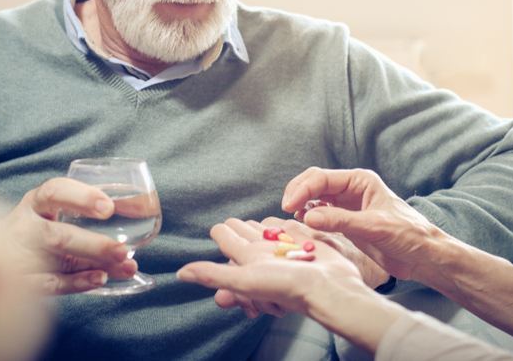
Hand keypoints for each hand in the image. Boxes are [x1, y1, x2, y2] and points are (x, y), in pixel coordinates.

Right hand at [0, 177, 137, 295]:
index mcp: (34, 202)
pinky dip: (77, 283)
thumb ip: (82, 205)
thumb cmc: (34, 224)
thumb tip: (138, 208)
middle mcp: (24, 227)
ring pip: (57, 261)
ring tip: (125, 266)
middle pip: (58, 236)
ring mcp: (19, 256)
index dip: (82, 197)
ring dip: (94, 264)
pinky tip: (101, 279)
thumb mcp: (49, 207)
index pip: (54, 192)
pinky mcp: (21, 280)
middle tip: (124, 250)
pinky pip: (50, 284)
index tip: (109, 208)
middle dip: (94, 244)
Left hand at [177, 218, 361, 318]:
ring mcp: (286, 250)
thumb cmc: (289, 287)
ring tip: (252, 227)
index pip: (229, 242)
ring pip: (266, 236)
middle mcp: (265, 255)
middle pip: (246, 239)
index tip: (216, 227)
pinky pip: (290, 232)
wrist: (331, 287)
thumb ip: (214, 275)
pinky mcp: (305, 244)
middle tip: (228, 225)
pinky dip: (284, 229)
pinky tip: (282, 227)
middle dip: (237, 232)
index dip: (221, 234)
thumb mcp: (246, 281)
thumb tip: (181, 274)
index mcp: (248, 260)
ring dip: (258, 231)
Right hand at [282, 167, 447, 280]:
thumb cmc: (409, 235)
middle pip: (315, 183)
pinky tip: (301, 223)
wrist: (424, 256)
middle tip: (285, 209)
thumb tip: (307, 217)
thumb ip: (341, 221)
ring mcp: (347, 205)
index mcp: (360, 181)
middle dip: (297, 193)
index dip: (302, 189)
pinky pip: (320, 214)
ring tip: (290, 217)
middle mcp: (351, 189)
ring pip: (314, 198)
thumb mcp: (374, 227)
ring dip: (301, 204)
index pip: (322, 178)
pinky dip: (308, 216)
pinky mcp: (346, 221)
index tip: (289, 205)